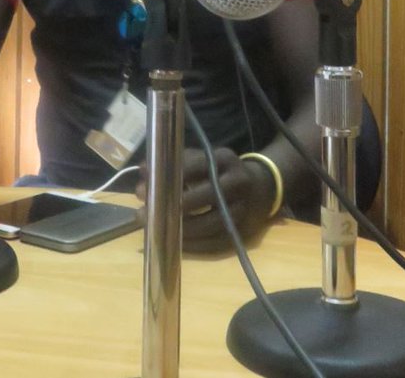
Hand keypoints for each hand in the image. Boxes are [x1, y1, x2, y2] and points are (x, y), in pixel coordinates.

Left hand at [136, 147, 274, 253]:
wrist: (261, 188)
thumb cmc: (221, 171)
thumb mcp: (203, 159)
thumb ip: (174, 163)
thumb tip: (143, 171)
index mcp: (225, 159)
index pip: (196, 165)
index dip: (169, 176)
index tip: (144, 186)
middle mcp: (237, 182)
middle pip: (206, 196)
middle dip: (173, 205)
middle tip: (145, 212)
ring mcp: (242, 208)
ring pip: (211, 223)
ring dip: (180, 229)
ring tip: (155, 228)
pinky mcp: (243, 230)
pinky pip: (216, 242)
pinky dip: (192, 245)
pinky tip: (172, 242)